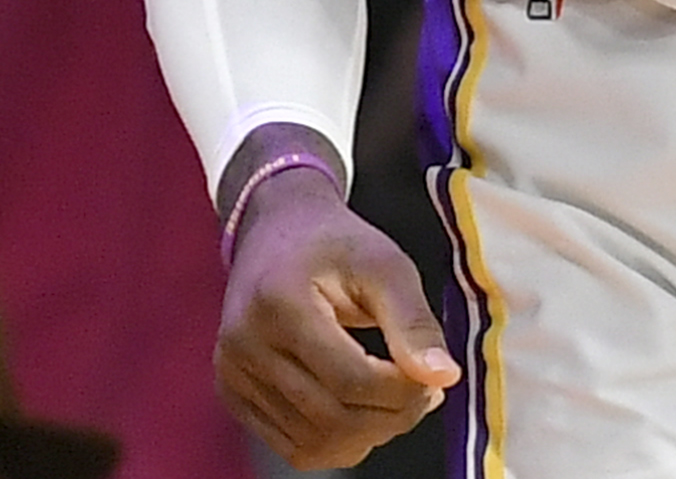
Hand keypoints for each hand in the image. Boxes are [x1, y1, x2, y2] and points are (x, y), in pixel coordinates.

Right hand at [218, 163, 456, 468]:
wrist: (277, 228)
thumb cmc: (336, 243)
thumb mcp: (385, 264)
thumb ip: (413, 321)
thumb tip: (444, 377)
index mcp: (279, 301)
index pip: (352, 381)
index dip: (404, 394)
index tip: (434, 379)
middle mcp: (243, 342)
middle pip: (332, 419)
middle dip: (393, 418)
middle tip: (423, 394)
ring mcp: (232, 371)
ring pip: (315, 443)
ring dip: (369, 434)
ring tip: (393, 399)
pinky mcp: (232, 391)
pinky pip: (294, 448)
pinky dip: (338, 442)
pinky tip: (360, 410)